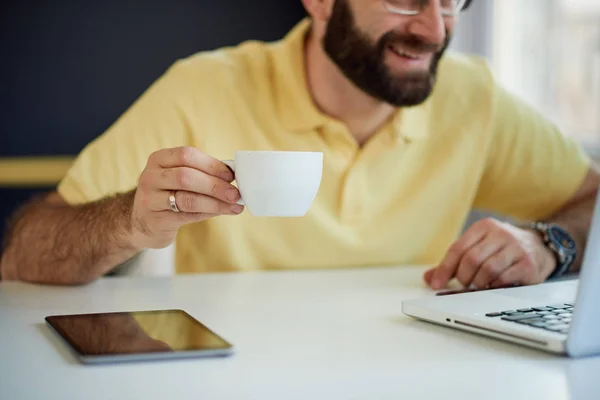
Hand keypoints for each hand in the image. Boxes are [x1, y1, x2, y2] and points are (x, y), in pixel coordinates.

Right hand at [131, 146, 242, 248]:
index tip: (231, 175)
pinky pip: (187, 216)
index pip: (186, 155)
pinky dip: (209, 213)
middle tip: (235, 193)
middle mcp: (151, 177)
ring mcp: (150, 199)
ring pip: (187, 198)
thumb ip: (201, 173)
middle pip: (186, 176)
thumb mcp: (178, 177)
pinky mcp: (156, 220)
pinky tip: (223, 212)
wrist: (142, 222)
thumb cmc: (169, 194)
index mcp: (158, 159)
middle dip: (215, 185)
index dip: (211, 164)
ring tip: (235, 205)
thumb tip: (233, 175)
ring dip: (216, 202)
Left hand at [424, 218, 556, 289]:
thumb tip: (429, 278)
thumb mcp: (478, 248)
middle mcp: (500, 234)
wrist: (539, 247)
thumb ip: (453, 262)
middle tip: (463, 284)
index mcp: (483, 227)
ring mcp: (516, 248)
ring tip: (478, 285)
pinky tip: (493, 286)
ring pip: (488, 270)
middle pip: (471, 259)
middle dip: (463, 277)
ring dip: (478, 283)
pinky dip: (494, 286)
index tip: (436, 284)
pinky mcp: (528, 264)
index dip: (445, 268)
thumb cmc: (501, 249)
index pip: (458, 248)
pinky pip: (504, 279)